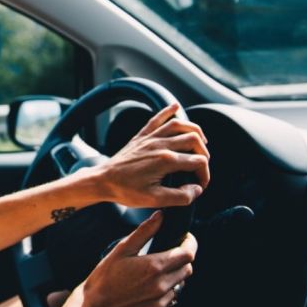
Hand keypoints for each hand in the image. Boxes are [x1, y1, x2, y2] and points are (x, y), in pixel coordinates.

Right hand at [72, 211, 196, 306]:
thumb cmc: (105, 275)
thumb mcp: (122, 249)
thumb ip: (145, 231)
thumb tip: (161, 215)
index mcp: (155, 266)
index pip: (188, 253)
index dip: (190, 243)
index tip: (185, 238)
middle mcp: (162, 286)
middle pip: (187, 269)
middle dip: (181, 260)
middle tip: (165, 256)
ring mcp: (161, 303)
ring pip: (179, 285)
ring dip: (172, 278)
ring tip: (151, 275)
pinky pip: (169, 301)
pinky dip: (163, 294)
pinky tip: (146, 290)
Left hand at [89, 103, 210, 207]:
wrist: (103, 181)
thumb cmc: (125, 191)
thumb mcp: (155, 200)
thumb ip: (180, 196)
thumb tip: (196, 189)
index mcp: (165, 160)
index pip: (198, 162)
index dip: (204, 174)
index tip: (200, 185)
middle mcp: (160, 145)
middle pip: (194, 139)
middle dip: (204, 153)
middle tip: (202, 166)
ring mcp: (150, 138)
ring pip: (179, 124)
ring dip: (194, 130)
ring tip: (201, 141)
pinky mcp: (141, 136)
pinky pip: (156, 119)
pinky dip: (167, 110)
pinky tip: (175, 106)